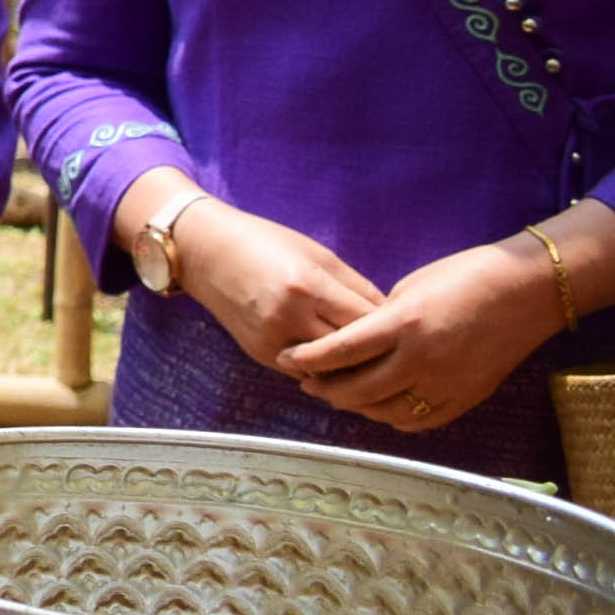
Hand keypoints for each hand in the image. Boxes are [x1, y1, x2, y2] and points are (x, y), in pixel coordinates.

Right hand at [170, 204, 389, 372]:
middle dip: (378, 354)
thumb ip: (355, 286)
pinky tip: (339, 364)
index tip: (409, 330)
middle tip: (400, 355)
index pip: (365, 322)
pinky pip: (303, 372)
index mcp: (308, 286)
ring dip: (351, 369)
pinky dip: (324, 369)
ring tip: (374, 365)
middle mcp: (288, 317)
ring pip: (328, 371)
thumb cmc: (265, 242)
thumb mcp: (317, 253)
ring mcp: (271, 339)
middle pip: (350, 352)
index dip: (392, 329)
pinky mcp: (258, 353)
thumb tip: (391, 316)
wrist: (204, 251)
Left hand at [276, 239, 563, 436]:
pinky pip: (419, 420)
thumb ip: (380, 319)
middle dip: (325, 388)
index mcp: (403, 324)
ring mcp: (446, 384)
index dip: (307, 359)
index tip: (286, 358)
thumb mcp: (411, 288)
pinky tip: (380, 406)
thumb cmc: (465, 276)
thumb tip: (354, 342)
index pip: (340, 351)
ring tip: (340, 394)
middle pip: (357, 390)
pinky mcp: (466, 398)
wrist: (527, 291)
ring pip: (385, 411)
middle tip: (307, 382)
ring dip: (357, 406)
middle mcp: (422, 360)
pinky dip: (393, 416)